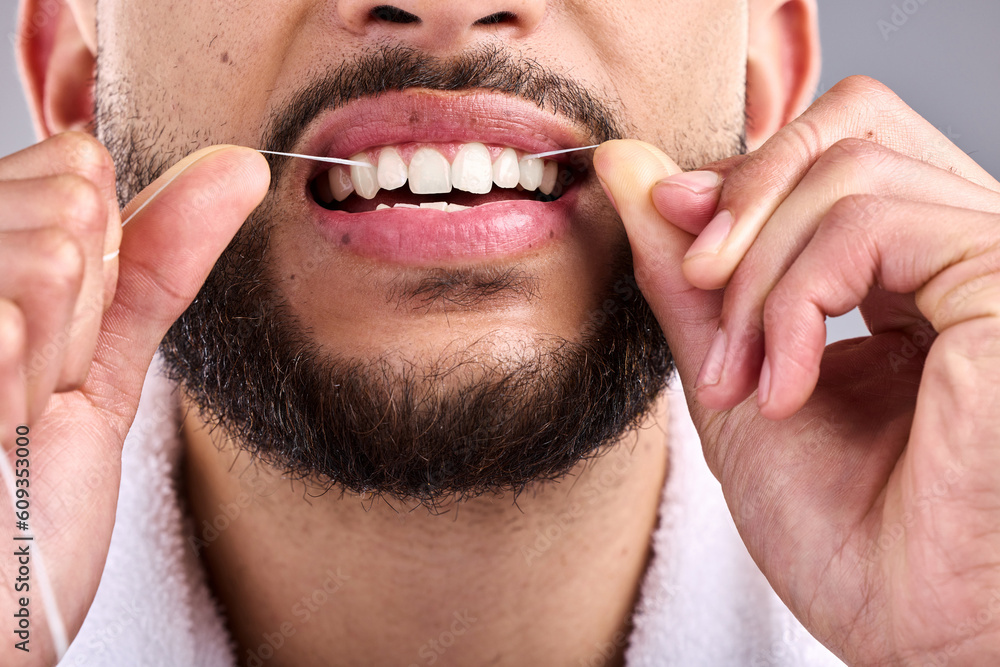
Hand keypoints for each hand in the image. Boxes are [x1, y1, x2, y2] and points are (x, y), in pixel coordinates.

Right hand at [0, 132, 268, 664]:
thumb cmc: (28, 497)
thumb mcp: (100, 359)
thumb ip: (155, 260)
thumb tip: (240, 167)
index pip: (73, 170)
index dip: (98, 258)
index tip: (67, 335)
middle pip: (68, 204)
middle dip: (83, 307)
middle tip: (37, 385)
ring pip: (49, 255)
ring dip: (54, 353)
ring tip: (10, 412)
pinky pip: (4, 321)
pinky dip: (18, 376)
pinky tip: (0, 420)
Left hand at [595, 76, 999, 663]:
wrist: (906, 636)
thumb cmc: (840, 532)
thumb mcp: (730, 378)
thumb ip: (687, 276)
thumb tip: (628, 163)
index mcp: (913, 274)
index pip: (833, 151)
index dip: (741, 176)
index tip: (670, 227)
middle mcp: (965, 255)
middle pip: (846, 129)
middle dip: (741, 201)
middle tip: (697, 287)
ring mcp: (994, 266)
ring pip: (847, 173)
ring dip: (757, 276)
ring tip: (742, 378)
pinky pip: (875, 224)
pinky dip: (796, 298)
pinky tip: (783, 384)